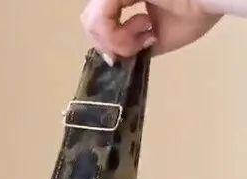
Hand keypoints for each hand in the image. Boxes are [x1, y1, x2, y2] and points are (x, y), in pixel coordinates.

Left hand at [81, 1, 221, 58]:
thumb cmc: (197, 11)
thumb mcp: (160, 36)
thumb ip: (135, 45)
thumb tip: (118, 58)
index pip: (104, 20)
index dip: (109, 42)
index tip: (130, 53)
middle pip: (91, 20)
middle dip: (108, 44)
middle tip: (133, 50)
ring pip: (91, 21)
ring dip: (112, 43)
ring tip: (137, 44)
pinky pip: (99, 18)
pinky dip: (112, 38)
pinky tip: (132, 42)